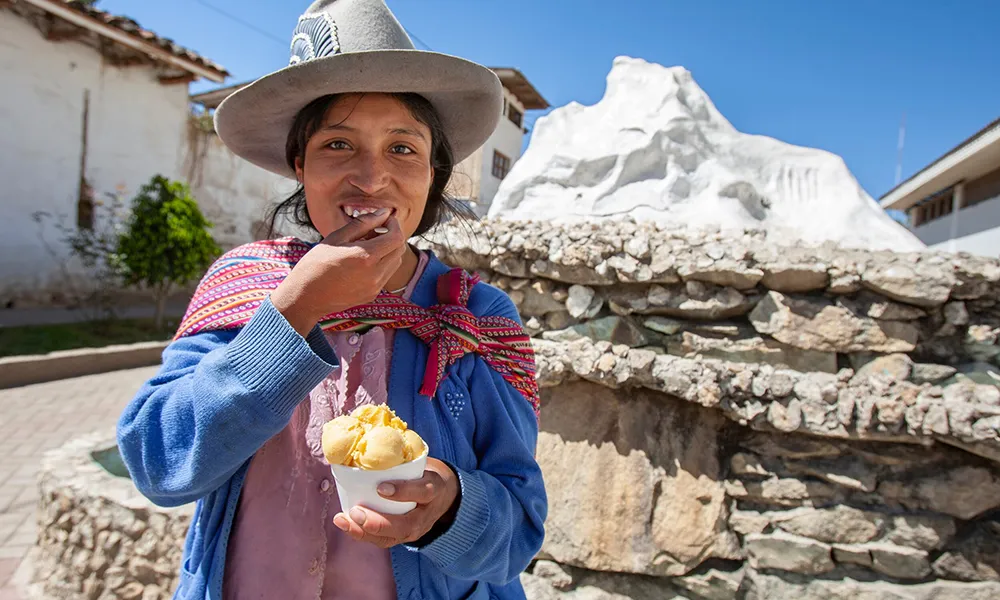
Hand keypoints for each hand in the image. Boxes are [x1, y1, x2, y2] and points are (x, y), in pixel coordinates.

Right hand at [271, 210, 406, 335]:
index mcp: (366, 257)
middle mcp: (375, 274)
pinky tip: (363, 261)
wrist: (305, 297)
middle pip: (399, 250)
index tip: (384, 219)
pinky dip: (382, 264)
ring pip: (395, 263)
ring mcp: (375, 287)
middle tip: (375, 230)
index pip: (397, 237)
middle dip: (392, 236)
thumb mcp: (337, 237)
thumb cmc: (316, 263)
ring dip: (388, 250)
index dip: (394, 224)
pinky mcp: (372, 295)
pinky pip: (386, 275)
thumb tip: (384, 212)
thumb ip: (363, 223)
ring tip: (367, 245)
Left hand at [333, 458, 459, 547]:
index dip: (403, 491)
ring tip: (344, 520)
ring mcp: (415, 530)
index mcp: (434, 489)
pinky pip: (382, 541)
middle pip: (406, 525)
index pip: (423, 492)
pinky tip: (344, 523)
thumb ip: (403, 452)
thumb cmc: (425, 473)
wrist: (444, 496)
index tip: (381, 487)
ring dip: (364, 532)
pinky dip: (360, 534)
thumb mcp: (423, 461)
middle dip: (378, 522)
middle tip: (356, 512)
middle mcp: (426, 515)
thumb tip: (370, 430)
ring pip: (391, 538)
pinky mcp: (402, 537)